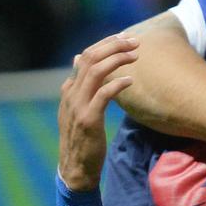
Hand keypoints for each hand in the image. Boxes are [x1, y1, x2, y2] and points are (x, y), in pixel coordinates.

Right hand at [57, 34, 138, 190]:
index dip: (105, 44)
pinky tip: (130, 81)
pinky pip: (103, 95)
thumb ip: (79, 86)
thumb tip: (76, 61)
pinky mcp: (88, 120)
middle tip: (134, 41)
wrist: (75, 168)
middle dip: (113, 45)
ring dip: (117, 59)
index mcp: (70, 90)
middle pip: (89, 58)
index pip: (85, 56)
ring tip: (135, 55)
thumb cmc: (82, 138)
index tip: (125, 38)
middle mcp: (71, 94)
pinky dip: (117, 84)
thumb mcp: (78, 109)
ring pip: (95, 71)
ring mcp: (78, 107)